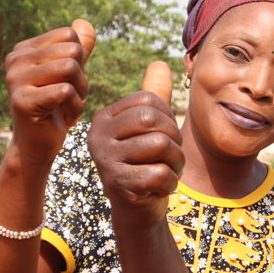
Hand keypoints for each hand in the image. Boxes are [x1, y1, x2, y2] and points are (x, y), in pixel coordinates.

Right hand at [4, 19, 96, 157]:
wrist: (40, 144)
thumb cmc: (57, 107)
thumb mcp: (71, 74)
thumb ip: (78, 48)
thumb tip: (83, 23)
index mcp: (24, 49)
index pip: (69, 35)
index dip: (80, 59)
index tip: (68, 81)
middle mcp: (15, 60)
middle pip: (72, 51)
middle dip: (81, 77)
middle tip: (69, 97)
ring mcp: (15, 80)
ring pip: (70, 68)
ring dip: (80, 93)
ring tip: (66, 106)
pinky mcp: (21, 101)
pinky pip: (66, 91)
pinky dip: (75, 107)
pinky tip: (64, 119)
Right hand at [88, 61, 180, 230]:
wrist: (137, 210)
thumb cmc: (145, 162)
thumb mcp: (148, 127)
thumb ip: (153, 95)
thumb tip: (159, 62)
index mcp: (104, 118)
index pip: (149, 101)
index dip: (168, 119)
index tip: (163, 138)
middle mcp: (97, 136)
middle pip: (153, 121)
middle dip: (174, 140)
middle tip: (170, 157)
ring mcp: (105, 161)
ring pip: (160, 146)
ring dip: (176, 162)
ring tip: (166, 171)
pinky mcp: (117, 185)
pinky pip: (160, 173)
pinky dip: (170, 182)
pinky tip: (160, 188)